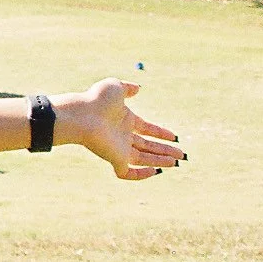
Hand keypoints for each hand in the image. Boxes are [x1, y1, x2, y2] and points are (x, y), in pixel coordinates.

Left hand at [63, 79, 184, 180]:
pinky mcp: (115, 159)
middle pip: (147, 146)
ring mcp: (119, 148)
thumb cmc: (96, 100)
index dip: (160, 133)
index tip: (174, 137)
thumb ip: (127, 88)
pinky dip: (142, 175)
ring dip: (161, 160)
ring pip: (144, 159)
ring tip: (177, 162)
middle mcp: (122, 136)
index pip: (146, 129)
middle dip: (165, 150)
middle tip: (182, 155)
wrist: (81, 115)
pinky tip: (156, 171)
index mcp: (124, 119)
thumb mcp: (115, 87)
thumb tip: (138, 88)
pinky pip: (129, 173)